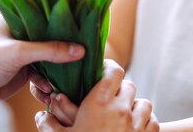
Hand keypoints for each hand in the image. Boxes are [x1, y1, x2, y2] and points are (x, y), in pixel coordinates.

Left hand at [0, 15, 84, 99]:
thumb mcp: (20, 52)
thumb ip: (50, 50)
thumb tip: (81, 50)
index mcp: (15, 16)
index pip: (43, 10)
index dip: (62, 15)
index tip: (82, 21)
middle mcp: (20, 31)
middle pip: (50, 35)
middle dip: (64, 45)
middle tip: (82, 50)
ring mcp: (23, 51)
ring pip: (49, 55)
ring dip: (57, 67)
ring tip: (64, 76)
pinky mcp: (24, 69)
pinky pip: (43, 72)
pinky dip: (48, 80)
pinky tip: (49, 88)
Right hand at [34, 60, 158, 131]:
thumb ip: (49, 124)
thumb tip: (40, 116)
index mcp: (99, 103)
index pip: (114, 71)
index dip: (109, 67)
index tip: (103, 70)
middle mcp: (121, 110)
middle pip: (128, 85)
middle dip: (120, 89)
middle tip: (110, 97)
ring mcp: (137, 125)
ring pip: (143, 103)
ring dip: (135, 105)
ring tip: (125, 112)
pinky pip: (152, 121)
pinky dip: (146, 121)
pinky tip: (136, 127)